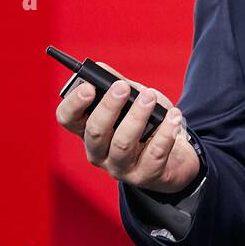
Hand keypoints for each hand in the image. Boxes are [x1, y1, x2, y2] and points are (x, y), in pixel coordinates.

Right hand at [55, 61, 200, 193]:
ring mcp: (120, 168)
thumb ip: (118, 85)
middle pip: (95, 132)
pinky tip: (173, 116)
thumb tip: (101, 68)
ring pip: (122, 144)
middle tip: (123, 86)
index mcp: (88, 130)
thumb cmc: (148, 124)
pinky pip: (154, 155)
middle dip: (109, 107)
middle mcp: (98, 152)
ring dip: (137, 117)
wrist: (176, 157)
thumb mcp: (132, 101)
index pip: (68, 119)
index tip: (89, 86)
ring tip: (150, 97)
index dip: (74, 103)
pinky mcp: (145, 176)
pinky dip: (165, 132)